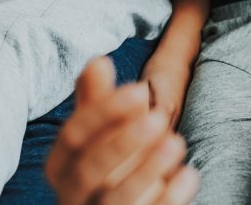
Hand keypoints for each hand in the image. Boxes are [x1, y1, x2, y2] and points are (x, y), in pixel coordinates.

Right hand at [46, 58, 199, 204]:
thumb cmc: (106, 164)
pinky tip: (189, 174)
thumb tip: (98, 60)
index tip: (140, 89)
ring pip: (115, 199)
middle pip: (88, 170)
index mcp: (61, 165)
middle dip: (122, 142)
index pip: (73, 136)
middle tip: (158, 117)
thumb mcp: (99, 133)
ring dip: (147, 170)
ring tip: (177, 142)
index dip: (104, 112)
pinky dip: (168, 199)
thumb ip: (97, 101)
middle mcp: (72, 195)